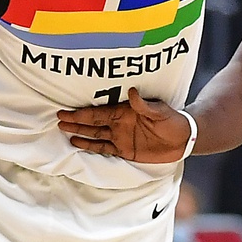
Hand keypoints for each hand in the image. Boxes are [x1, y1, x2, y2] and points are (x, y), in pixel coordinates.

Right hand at [59, 89, 190, 161]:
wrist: (183, 138)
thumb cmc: (172, 121)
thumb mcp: (160, 111)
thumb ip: (144, 105)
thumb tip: (132, 91)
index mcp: (124, 112)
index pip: (98, 113)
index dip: (82, 113)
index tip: (66, 111)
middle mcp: (119, 124)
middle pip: (92, 123)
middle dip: (75, 121)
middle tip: (58, 119)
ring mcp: (120, 137)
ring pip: (95, 135)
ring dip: (80, 132)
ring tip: (62, 130)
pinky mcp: (125, 150)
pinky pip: (104, 149)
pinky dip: (91, 146)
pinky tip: (77, 143)